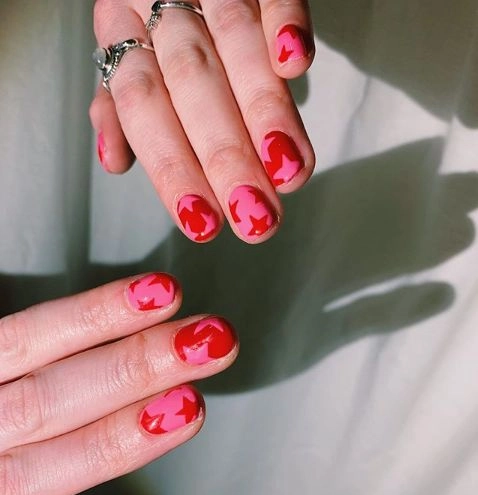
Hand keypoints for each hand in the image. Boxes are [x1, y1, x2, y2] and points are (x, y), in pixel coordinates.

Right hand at [0, 273, 237, 494]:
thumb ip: (10, 346)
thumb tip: (60, 320)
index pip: (29, 337)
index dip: (97, 315)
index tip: (166, 292)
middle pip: (51, 396)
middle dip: (135, 366)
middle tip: (214, 339)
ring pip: (38, 467)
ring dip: (118, 437)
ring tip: (190, 406)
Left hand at [90, 0, 315, 243]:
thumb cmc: (164, 28)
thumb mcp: (134, 63)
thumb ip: (122, 108)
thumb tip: (113, 161)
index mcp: (124, 32)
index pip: (143, 108)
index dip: (173, 169)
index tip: (204, 225)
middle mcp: (161, 5)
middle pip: (190, 84)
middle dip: (225, 156)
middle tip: (255, 215)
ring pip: (234, 42)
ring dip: (263, 110)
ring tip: (289, 170)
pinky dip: (285, 22)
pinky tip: (295, 65)